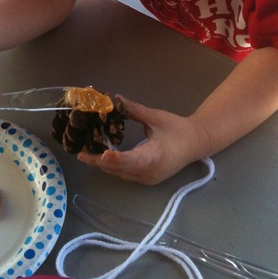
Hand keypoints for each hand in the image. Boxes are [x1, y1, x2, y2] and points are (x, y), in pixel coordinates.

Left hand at [77, 97, 208, 185]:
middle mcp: (148, 173)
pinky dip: (113, 166)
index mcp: (154, 158)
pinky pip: (125, 173)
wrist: (196, 143)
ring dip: (104, 164)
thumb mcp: (156, 117)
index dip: (115, 159)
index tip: (101, 154)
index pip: (131, 161)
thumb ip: (134, 110)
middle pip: (119, 170)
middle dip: (99, 161)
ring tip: (86, 153)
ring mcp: (147, 179)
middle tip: (80, 152)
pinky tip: (103, 156)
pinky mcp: (146, 179)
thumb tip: (115, 99)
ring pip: (119, 174)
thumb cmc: (178, 129)